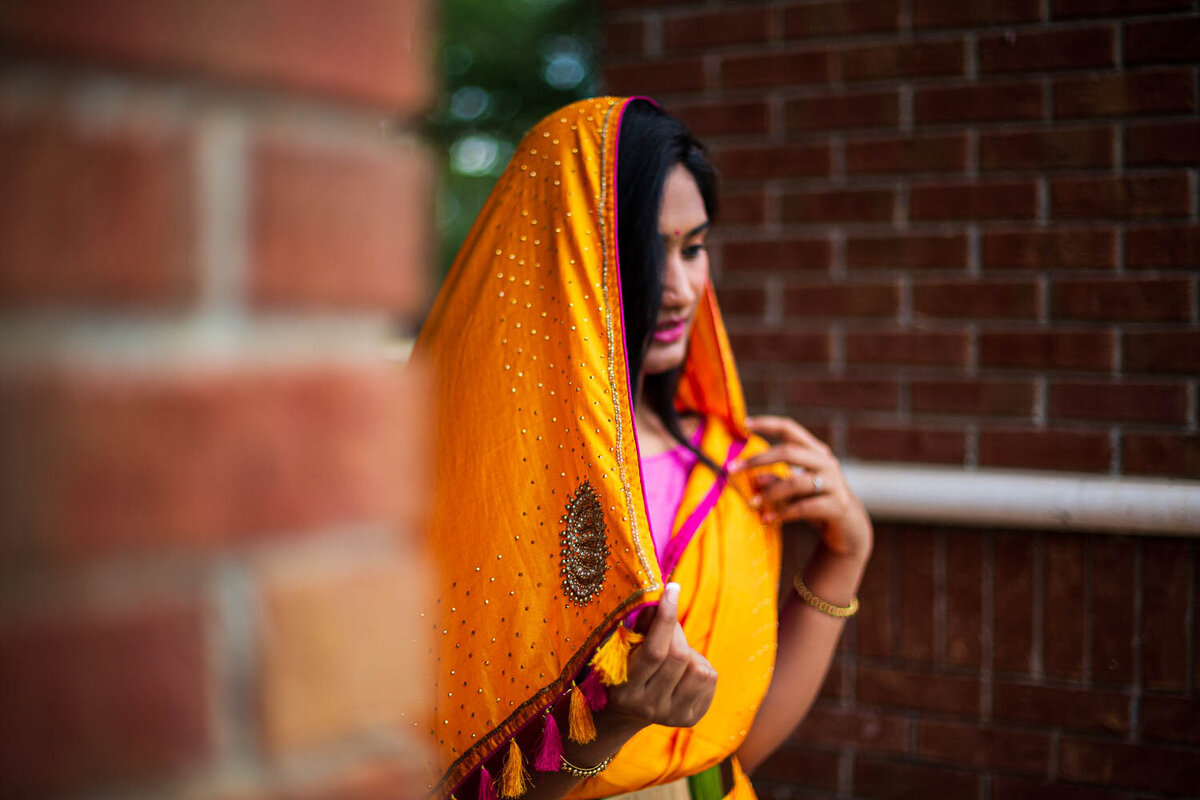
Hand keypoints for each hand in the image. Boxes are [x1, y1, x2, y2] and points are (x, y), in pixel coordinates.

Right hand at [607, 583, 717, 728]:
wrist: (628, 711)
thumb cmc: (625, 668)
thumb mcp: (625, 649)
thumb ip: (643, 626)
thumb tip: (664, 595)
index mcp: (626, 689)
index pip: (654, 650)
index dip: (666, 617)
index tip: (672, 588)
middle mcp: (649, 707)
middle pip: (678, 656)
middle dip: (676, 632)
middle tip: (669, 626)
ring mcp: (671, 716)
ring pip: (699, 669)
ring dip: (690, 653)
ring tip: (675, 656)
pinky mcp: (691, 718)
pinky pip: (710, 679)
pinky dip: (699, 666)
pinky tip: (683, 671)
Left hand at [731, 415, 872, 561]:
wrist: (848, 529)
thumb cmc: (816, 504)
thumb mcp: (794, 491)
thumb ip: (778, 481)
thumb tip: (756, 478)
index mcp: (815, 452)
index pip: (790, 429)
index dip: (768, 424)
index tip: (745, 422)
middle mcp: (826, 462)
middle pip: (789, 452)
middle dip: (758, 460)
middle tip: (732, 469)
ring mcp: (834, 483)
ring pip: (796, 482)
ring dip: (770, 493)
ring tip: (753, 504)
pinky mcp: (837, 505)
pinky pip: (804, 507)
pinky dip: (783, 514)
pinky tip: (767, 520)